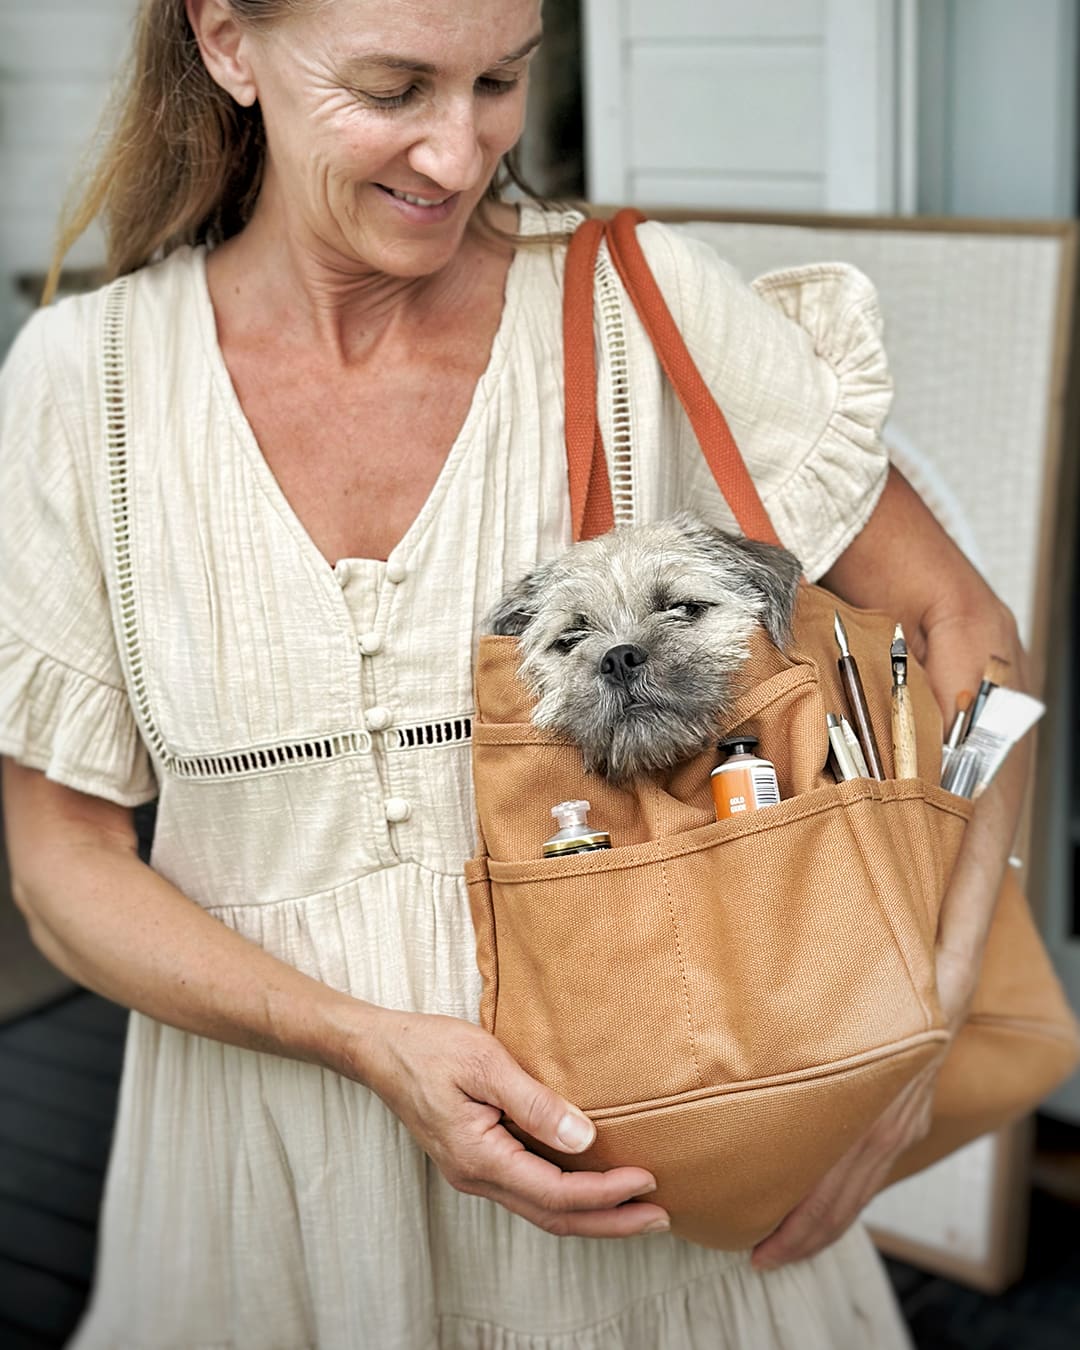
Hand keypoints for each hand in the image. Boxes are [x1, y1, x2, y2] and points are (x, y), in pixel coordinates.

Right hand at [357, 1008, 669, 1238]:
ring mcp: (474, 1173)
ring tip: (638, 1209)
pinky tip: (592, 1186)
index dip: (606, 1193)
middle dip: (611, 1220)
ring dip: (592, 1214)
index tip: (647, 1180)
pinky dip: (568, 1198)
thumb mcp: (486, 1063)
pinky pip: (529, 1192)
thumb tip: (584, 1139)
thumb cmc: (430, 1048)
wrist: (380, 1050)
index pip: (556, 1193)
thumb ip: (534, 1103)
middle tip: (660, 1218)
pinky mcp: (476, 1161)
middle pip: (554, 1217)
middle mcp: (478, 1177)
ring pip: (542, 1211)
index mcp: (480, 1157)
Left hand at [750, 943, 976, 1270]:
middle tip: (761, 1260)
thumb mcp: (833, 1031)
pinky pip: (870, 1173)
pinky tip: (820, 1203)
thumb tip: (744, 1075)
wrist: (946, 988)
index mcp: (866, 1123)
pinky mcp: (907, 1124)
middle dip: (801, 1242)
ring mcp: (900, 1131)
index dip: (793, 1233)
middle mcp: (886, 1135)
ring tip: (783, 1246)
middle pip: (841, 1210)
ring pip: (859, 1198)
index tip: (759, 1252)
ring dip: (822, 1228)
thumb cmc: (877, 1004)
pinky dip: (843, 1199)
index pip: (826, 1199)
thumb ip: (799, 1059)